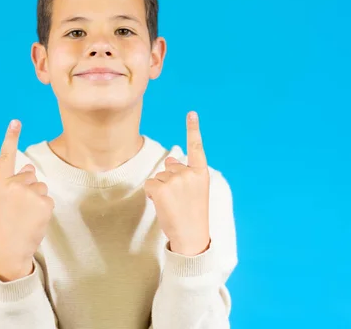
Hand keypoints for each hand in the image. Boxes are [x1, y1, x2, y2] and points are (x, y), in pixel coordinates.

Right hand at [0, 119, 54, 281]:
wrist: (10, 248)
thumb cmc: (7, 223)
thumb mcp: (5, 200)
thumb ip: (16, 182)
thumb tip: (30, 167)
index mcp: (0, 184)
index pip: (7, 157)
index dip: (11, 138)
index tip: (16, 121)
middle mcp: (13, 186)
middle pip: (31, 175)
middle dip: (29, 187)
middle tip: (19, 208)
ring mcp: (29, 194)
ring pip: (42, 187)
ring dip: (37, 199)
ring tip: (26, 215)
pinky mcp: (44, 203)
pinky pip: (48, 199)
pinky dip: (44, 209)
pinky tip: (35, 219)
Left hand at [144, 111, 210, 255]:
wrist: (192, 237)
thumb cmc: (192, 215)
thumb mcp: (194, 191)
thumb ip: (184, 173)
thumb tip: (170, 157)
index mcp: (201, 173)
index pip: (196, 148)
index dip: (193, 129)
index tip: (191, 113)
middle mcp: (189, 173)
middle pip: (169, 166)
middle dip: (169, 180)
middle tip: (179, 201)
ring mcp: (175, 180)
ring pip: (158, 176)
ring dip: (160, 189)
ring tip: (173, 205)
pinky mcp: (161, 188)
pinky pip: (149, 184)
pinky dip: (151, 194)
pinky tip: (162, 205)